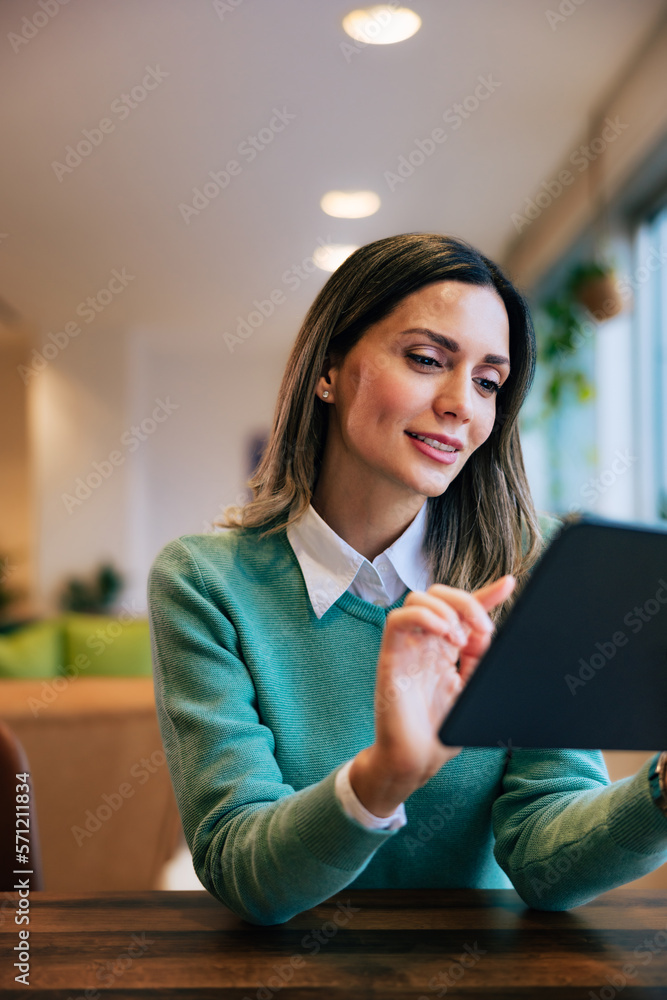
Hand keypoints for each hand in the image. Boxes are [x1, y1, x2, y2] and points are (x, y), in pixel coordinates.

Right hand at [350, 575, 515, 813]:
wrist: (417, 762)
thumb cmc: (441, 732)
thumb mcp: (473, 690)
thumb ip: (481, 660)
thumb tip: (491, 632)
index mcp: (445, 649)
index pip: (462, 610)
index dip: (486, 594)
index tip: (510, 584)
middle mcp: (424, 643)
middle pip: (438, 594)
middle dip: (466, 602)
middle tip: (483, 630)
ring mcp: (406, 648)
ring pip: (417, 599)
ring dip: (446, 611)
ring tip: (460, 640)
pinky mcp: (391, 658)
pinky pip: (398, 620)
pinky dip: (424, 618)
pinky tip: (445, 636)